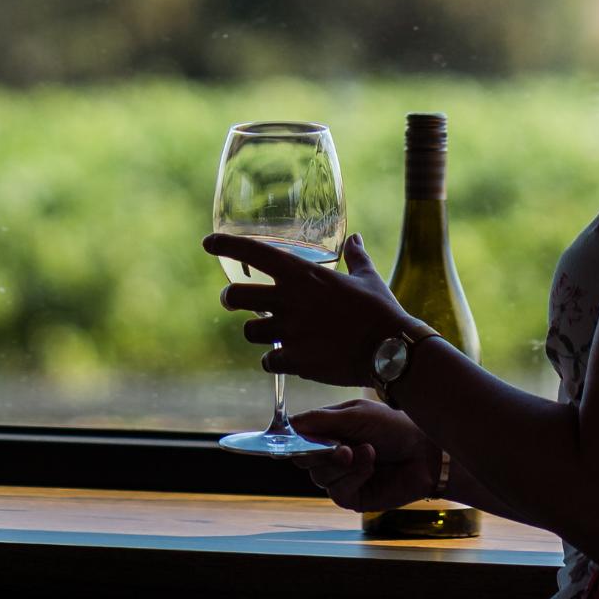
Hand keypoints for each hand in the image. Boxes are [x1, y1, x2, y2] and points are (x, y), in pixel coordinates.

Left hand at [205, 230, 406, 385]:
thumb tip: (354, 237)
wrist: (391, 349)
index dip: (226, 245)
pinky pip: (269, 361)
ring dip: (257, 332)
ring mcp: (289, 331)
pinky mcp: (295, 360)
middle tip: (232, 300)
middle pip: (234, 295)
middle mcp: (289, 299)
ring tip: (271, 334)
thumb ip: (355, 256)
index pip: (253, 252)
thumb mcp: (367, 277)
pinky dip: (274, 361)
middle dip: (230, 298)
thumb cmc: (380, 310)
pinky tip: (286, 360)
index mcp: (302, 274)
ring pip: (250, 331)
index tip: (207, 243)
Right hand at [292, 399, 443, 513]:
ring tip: (367, 451)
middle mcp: (331, 454)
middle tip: (340, 444)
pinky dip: (353, 476)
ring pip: (318, 476)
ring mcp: (341, 477)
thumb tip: (290, 423)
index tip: (293, 438)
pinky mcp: (353, 497)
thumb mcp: (355, 415)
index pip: (299, 436)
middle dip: (319, 451)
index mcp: (328, 430)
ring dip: (341, 463)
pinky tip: (370, 464)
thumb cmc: (393, 427)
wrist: (423, 452)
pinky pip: (337, 490)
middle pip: (303, 459)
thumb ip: (322, 419)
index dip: (293, 438)